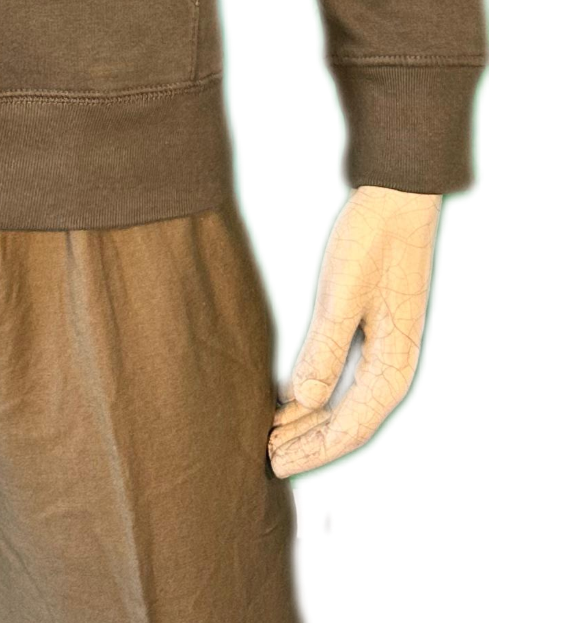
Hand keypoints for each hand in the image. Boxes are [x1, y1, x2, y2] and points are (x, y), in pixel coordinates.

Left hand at [268, 186, 442, 477]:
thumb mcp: (341, 293)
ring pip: (343, 399)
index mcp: (393, 365)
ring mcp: (386, 348)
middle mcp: (394, 364)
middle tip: (264, 457)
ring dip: (308, 418)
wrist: (397, 196)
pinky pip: (344, 375)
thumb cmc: (371, 239)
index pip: (350, 427)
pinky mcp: (374, 328)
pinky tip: (285, 393)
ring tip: (270, 431)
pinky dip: (315, 389)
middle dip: (307, 441)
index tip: (276, 465)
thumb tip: (302, 400)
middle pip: (347, 420)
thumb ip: (325, 348)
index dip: (312, 450)